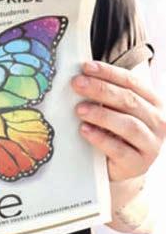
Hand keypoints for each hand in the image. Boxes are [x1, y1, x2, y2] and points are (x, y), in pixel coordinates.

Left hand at [72, 61, 165, 181]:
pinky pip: (119, 149)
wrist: (119, 166)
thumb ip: (106, 93)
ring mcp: (150, 144)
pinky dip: (100, 138)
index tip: (86, 67)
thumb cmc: (116, 131)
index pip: (131, 82)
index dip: (108, 72)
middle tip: (77, 83)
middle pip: (129, 100)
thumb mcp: (115, 109)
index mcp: (153, 102)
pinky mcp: (138, 164)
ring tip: (79, 109)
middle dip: (100, 89)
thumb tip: (81, 76)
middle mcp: (158, 121)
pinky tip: (84, 130)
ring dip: (101, 114)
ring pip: (128, 125)